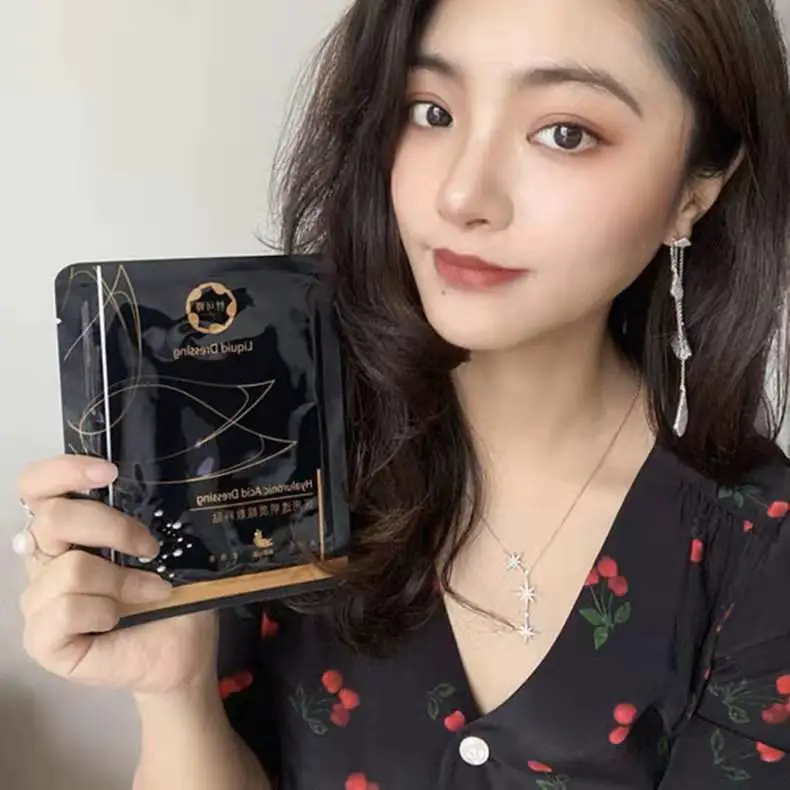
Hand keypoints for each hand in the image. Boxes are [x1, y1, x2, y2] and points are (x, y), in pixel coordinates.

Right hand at [17, 454, 218, 695]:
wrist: (182, 650)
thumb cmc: (173, 593)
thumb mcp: (163, 546)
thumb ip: (141, 517)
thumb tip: (147, 485)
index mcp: (68, 531)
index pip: (36, 487)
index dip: (63, 471)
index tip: (109, 473)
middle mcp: (45, 561)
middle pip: (52, 519)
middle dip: (111, 527)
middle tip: (150, 547)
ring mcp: (38, 601)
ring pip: (68, 569)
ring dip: (121, 581)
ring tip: (152, 593)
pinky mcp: (40, 641)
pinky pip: (62, 611)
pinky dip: (102, 611)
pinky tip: (117, 622)